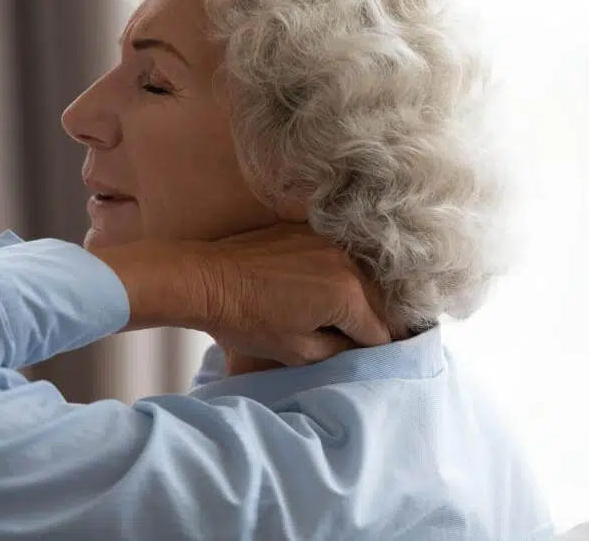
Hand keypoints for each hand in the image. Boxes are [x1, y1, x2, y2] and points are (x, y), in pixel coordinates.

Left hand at [96, 224, 390, 365]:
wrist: (206, 280)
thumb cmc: (246, 321)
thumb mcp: (298, 351)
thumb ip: (339, 350)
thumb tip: (358, 347)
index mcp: (348, 296)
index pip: (382, 331)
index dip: (375, 351)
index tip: (365, 358)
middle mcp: (346, 262)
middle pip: (378, 300)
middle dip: (370, 322)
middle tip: (353, 340)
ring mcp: (327, 241)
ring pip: (360, 276)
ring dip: (355, 297)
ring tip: (333, 316)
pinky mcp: (307, 230)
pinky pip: (336, 256)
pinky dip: (334, 274)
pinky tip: (315, 288)